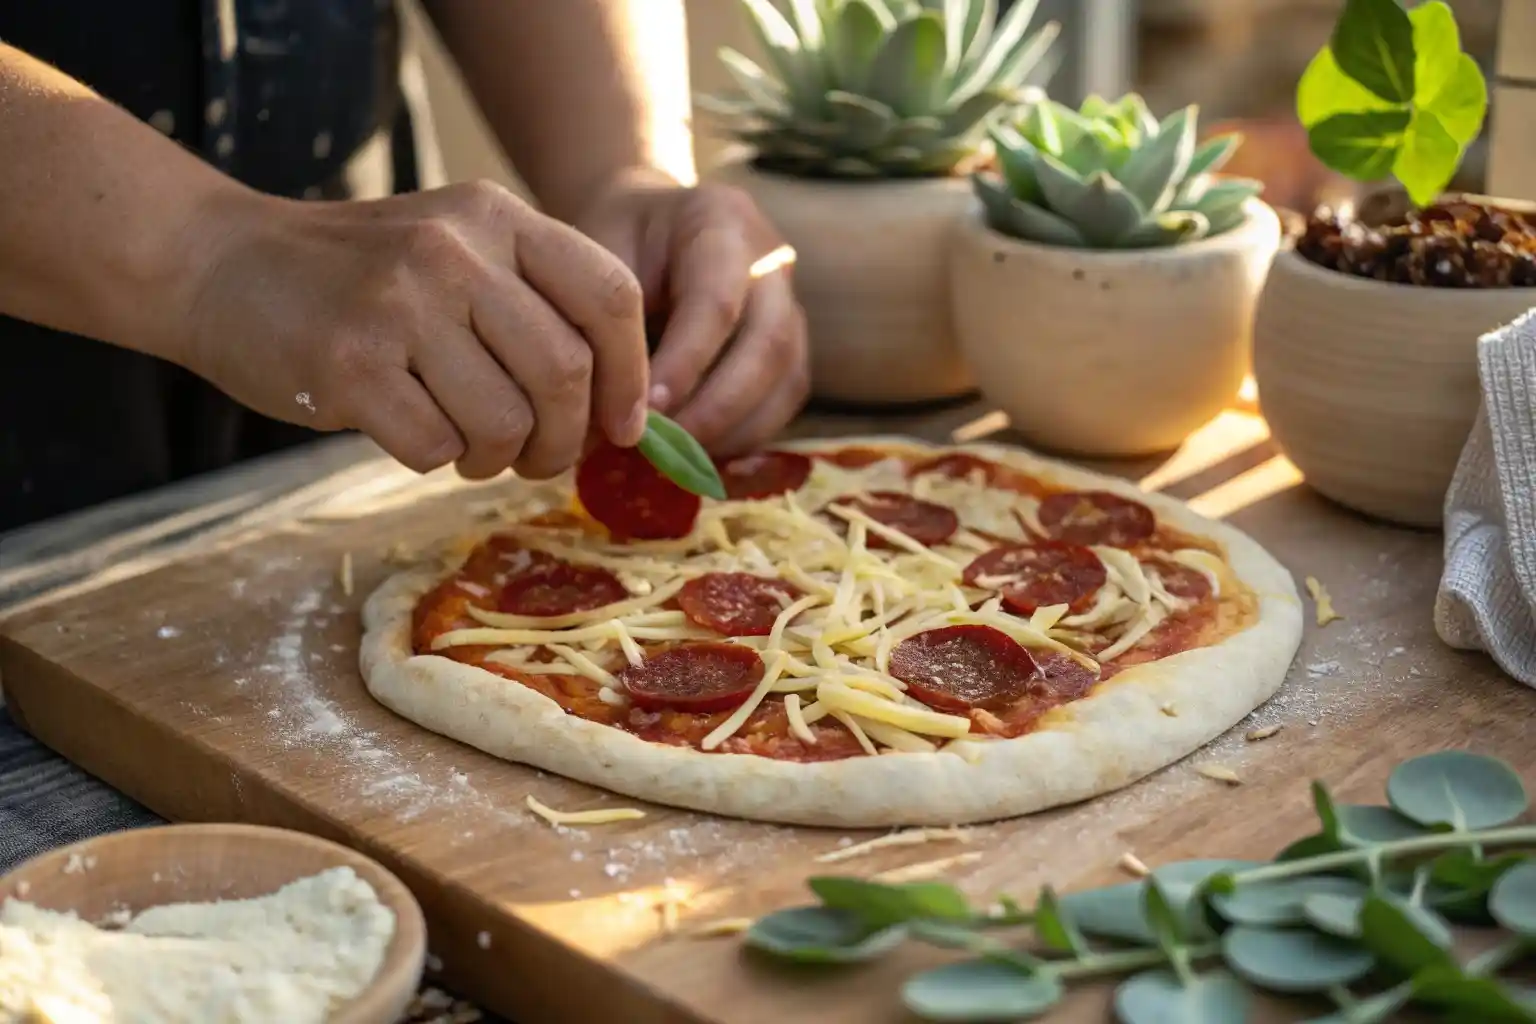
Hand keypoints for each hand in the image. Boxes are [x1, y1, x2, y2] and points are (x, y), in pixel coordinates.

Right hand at [179, 180, 649, 479]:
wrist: (219, 263)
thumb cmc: (361, 277)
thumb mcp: (455, 249)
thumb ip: (533, 303)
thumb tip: (618, 411)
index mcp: (496, 217)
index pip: (610, 296)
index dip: (630, 375)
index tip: (624, 425)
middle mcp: (454, 250)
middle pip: (565, 372)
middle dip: (565, 439)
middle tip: (540, 457)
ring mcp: (398, 303)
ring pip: (505, 421)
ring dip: (499, 458)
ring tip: (471, 447)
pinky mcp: (347, 363)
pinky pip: (435, 446)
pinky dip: (434, 459)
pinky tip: (412, 432)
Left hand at [575, 171, 808, 455]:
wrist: (648, 224)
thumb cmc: (616, 240)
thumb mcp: (597, 256)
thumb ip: (605, 324)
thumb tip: (601, 424)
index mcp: (721, 221)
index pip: (717, 301)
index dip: (685, 365)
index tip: (642, 414)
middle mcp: (772, 261)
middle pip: (770, 346)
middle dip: (717, 409)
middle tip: (663, 450)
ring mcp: (791, 305)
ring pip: (788, 380)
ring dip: (735, 431)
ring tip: (677, 459)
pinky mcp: (792, 348)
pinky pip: (785, 402)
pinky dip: (747, 438)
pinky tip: (700, 457)